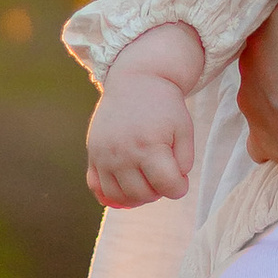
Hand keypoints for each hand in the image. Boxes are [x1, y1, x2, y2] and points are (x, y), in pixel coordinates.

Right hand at [85, 65, 194, 208]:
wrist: (134, 80)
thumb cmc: (163, 105)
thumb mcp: (184, 128)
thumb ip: (184, 160)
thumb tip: (172, 186)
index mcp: (150, 145)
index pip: (168, 186)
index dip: (180, 188)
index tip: (181, 180)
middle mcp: (124, 152)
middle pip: (143, 195)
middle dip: (158, 191)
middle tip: (162, 176)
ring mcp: (104, 155)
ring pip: (119, 197)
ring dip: (137, 197)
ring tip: (146, 181)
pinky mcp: (93, 154)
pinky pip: (96, 187)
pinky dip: (111, 194)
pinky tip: (125, 185)